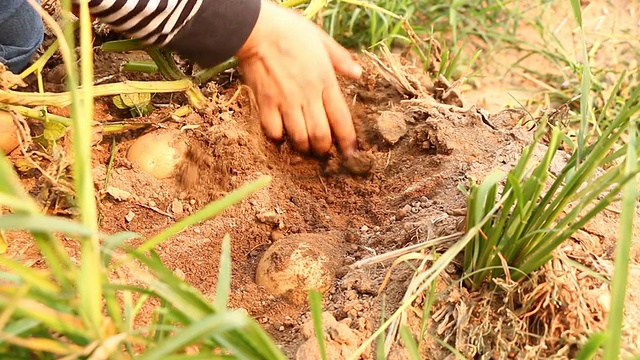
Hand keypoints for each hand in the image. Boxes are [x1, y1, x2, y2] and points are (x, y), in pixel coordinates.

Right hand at [235, 0, 361, 156]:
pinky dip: (278, 137)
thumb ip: (340, 59)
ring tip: (305, 147)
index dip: (347, 140)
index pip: (341, 119)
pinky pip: (273, 131)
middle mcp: (308, 95)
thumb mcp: (321, 39)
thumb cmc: (289, 30)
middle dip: (324, 149)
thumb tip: (358, 73)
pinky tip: (280, 134)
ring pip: (299, 137)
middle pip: (320, 135)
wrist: (256, 29)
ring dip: (304, 147)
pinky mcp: (265, 103)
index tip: (350, 153)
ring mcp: (285, 101)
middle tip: (323, 151)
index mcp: (325, 81)